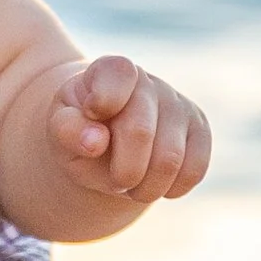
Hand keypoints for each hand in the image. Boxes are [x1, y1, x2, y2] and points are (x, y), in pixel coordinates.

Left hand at [47, 54, 210, 202]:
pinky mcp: (199, 130)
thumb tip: (95, 142)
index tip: (92, 115)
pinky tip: (154, 182)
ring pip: (170, 159)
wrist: (106, 141)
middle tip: (114, 180)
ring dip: (145, 187)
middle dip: (122, 171)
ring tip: (132, 184)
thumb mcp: (60, 129)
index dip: (104, 101)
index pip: (118, 74)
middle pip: (140, 132)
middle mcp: (149, 82)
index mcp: (112, 71)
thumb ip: (67, 130)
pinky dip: (170, 189)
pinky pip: (194, 170)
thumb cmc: (80, 131)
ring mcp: (178, 104)